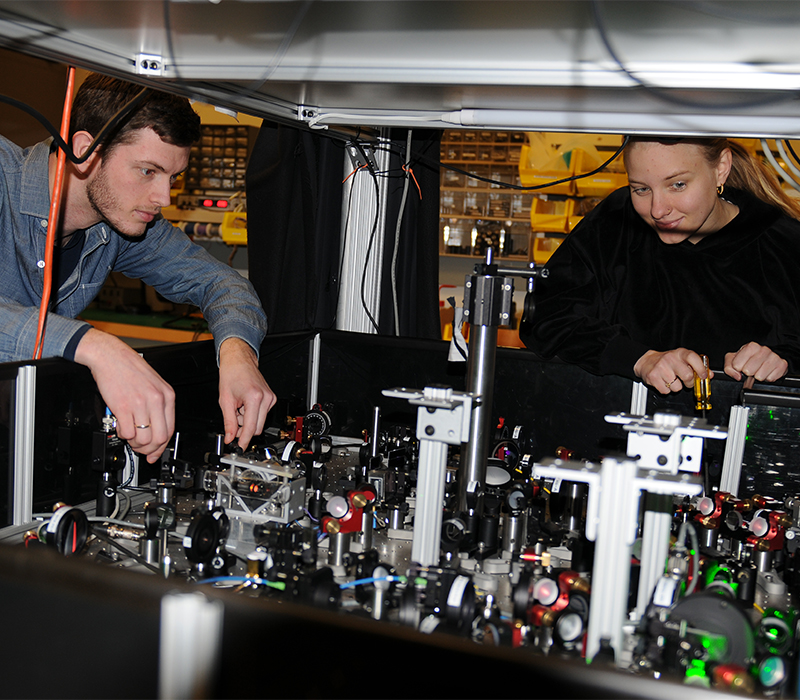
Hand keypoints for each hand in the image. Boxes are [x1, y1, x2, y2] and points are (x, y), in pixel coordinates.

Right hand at [74, 329, 174, 462]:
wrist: (111, 356)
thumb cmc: (131, 369)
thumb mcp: (155, 385)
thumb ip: (158, 406)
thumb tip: (157, 430)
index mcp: (167, 395)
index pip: (170, 430)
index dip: (162, 446)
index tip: (154, 453)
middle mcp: (156, 400)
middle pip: (159, 438)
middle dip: (149, 449)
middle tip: (141, 449)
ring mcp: (140, 404)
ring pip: (143, 439)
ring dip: (135, 444)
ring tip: (130, 437)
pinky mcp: (123, 406)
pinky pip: (127, 432)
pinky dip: (124, 436)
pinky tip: (122, 428)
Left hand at [218, 338, 275, 449]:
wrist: (239, 360)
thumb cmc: (232, 374)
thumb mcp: (225, 400)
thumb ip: (228, 422)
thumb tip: (230, 437)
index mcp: (254, 398)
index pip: (251, 427)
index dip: (243, 440)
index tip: (239, 448)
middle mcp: (266, 398)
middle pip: (257, 427)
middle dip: (243, 428)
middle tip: (233, 420)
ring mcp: (270, 398)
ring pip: (259, 422)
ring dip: (247, 421)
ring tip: (238, 408)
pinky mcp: (271, 398)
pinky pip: (261, 415)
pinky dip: (251, 414)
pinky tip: (244, 405)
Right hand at [633, 348, 711, 394]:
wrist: (646, 361)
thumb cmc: (667, 361)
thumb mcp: (682, 359)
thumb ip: (696, 366)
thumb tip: (709, 374)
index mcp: (679, 353)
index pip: (693, 358)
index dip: (701, 368)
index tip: (703, 376)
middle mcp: (670, 359)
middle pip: (687, 376)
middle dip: (690, 383)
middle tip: (687, 381)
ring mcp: (661, 368)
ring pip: (677, 387)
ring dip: (677, 387)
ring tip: (672, 380)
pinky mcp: (653, 377)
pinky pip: (666, 391)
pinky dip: (667, 390)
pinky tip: (665, 382)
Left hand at [724, 342, 787, 382]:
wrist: (768, 357)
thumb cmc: (749, 358)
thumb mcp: (734, 360)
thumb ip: (729, 367)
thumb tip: (737, 376)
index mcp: (751, 347)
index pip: (737, 365)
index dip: (738, 368)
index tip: (741, 366)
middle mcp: (764, 350)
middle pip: (749, 371)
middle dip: (748, 373)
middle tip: (751, 369)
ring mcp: (774, 357)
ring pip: (760, 376)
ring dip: (757, 376)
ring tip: (758, 371)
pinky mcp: (782, 365)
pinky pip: (770, 379)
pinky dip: (767, 378)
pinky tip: (766, 372)